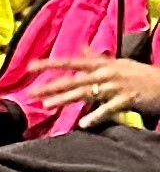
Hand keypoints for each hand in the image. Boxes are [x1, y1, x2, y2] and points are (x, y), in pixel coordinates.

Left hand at [21, 54, 155, 129]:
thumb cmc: (141, 74)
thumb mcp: (118, 62)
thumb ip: (97, 57)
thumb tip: (82, 48)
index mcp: (102, 64)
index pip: (71, 62)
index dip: (50, 64)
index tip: (30, 66)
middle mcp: (106, 73)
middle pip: (74, 79)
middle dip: (52, 86)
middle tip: (32, 93)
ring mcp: (116, 86)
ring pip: (86, 93)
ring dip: (66, 99)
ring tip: (48, 106)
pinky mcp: (127, 99)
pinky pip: (108, 109)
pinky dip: (96, 116)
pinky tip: (83, 124)